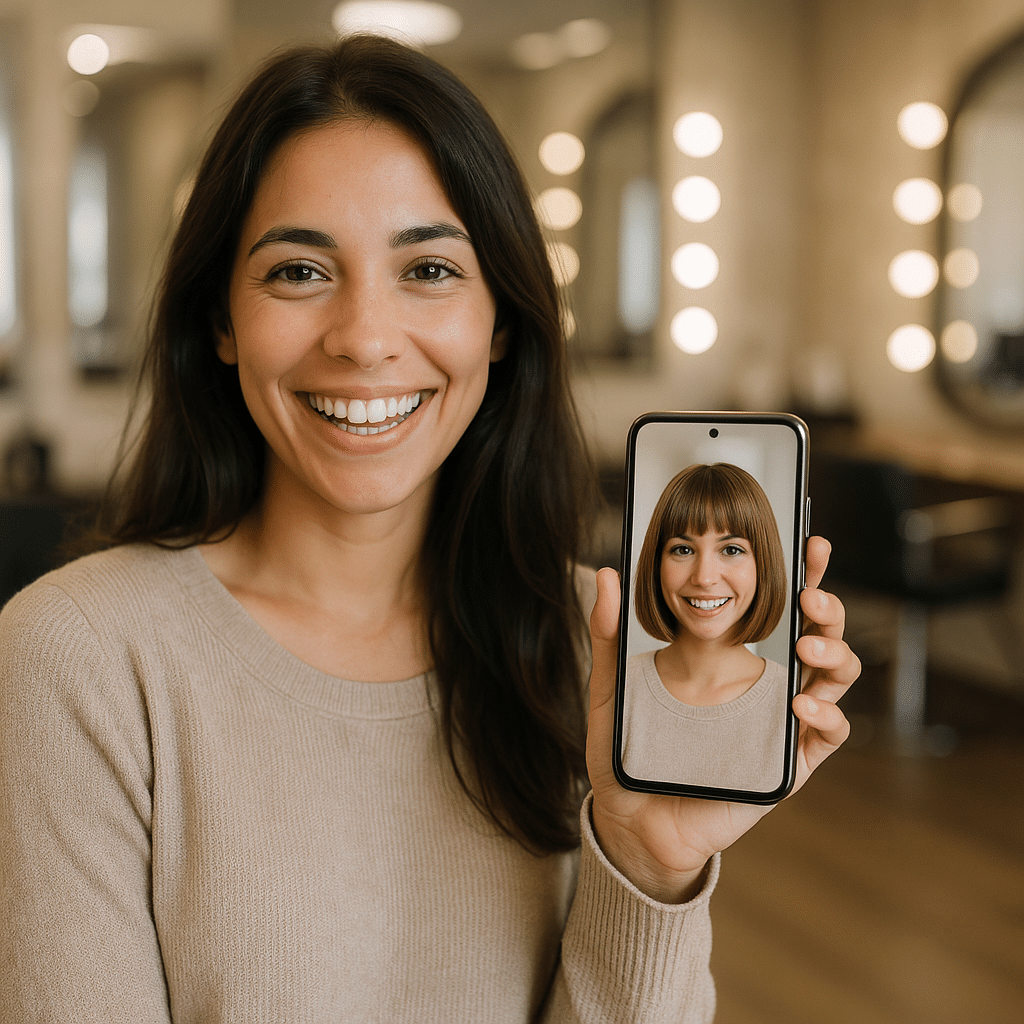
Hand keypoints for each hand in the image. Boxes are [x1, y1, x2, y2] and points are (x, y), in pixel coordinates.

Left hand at [586, 535, 859, 903]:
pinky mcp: (790, 766)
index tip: (809, 543)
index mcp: (734, 660)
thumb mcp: (612, 683)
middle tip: (810, 594)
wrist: (631, 818)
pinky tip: (800, 702)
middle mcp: (766, 688)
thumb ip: (608, 631)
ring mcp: (783, 725)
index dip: (803, 575)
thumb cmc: (627, 750)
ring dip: (833, 653)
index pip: (778, 610)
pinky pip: (827, 735)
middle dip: (828, 608)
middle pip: (821, 636)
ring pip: (837, 678)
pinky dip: (826, 714)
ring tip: (804, 643)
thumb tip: (605, 574)